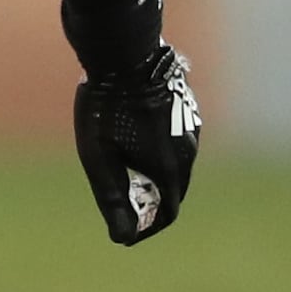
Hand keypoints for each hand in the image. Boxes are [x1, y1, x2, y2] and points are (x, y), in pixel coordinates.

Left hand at [71, 41, 198, 245]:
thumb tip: (123, 238)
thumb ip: (112, 199)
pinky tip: (136, 144)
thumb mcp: (99, 157)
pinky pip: (178, 143)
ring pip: (178, 165)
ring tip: (128, 176)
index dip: (149, 228)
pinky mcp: (187, 110)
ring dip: (157, 177)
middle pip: (175, 190)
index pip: (168, 213)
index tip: (130, 232)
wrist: (125, 53)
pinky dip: (161, 155)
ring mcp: (191, 127)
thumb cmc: (106, 107)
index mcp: (170, 167)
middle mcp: (189, 150)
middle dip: (153, 204)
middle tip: (127, 207)